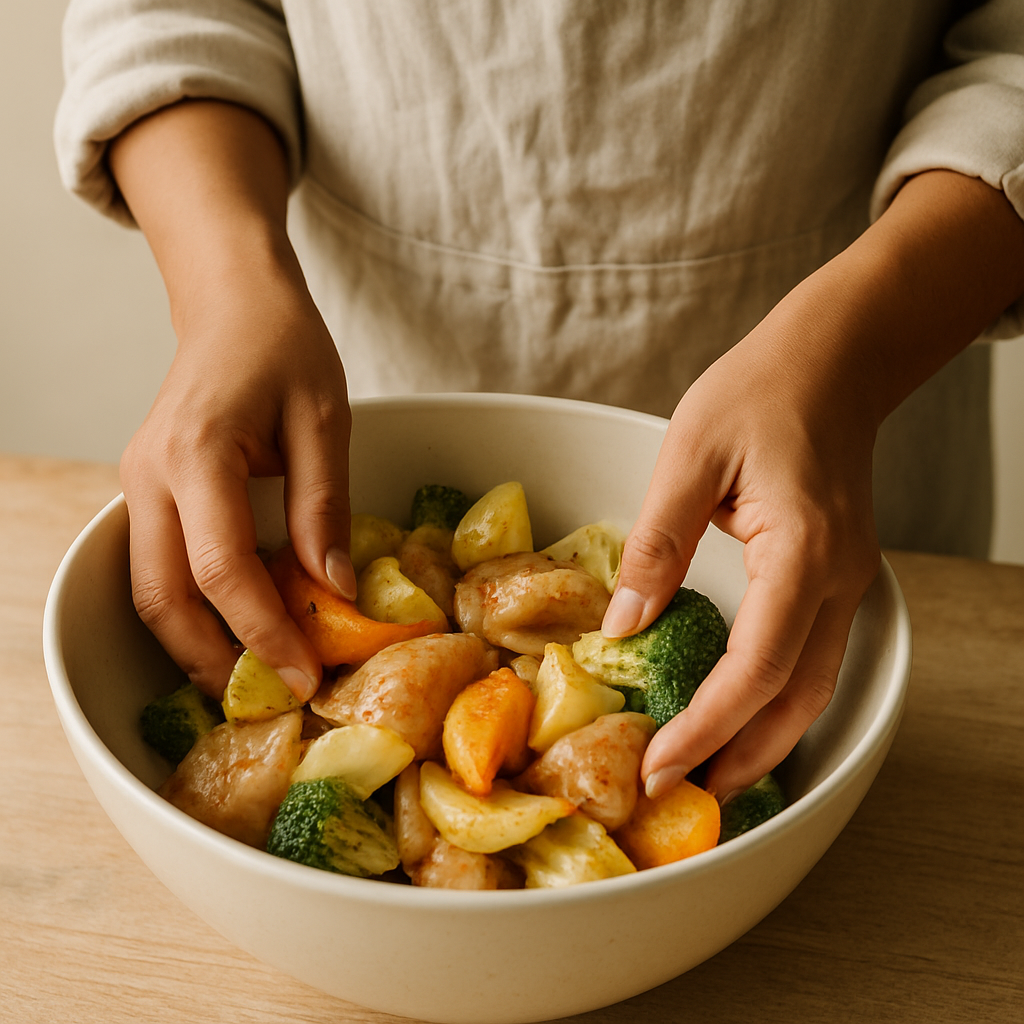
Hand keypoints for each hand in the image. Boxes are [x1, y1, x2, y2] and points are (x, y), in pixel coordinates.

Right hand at [110, 100, 356, 699]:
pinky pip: (157, 565)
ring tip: (256, 675)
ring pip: (149, 590)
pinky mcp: (148, 488)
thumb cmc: (282, 345)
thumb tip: (332, 591)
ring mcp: (139, 483)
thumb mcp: (324, 422)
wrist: (232, 300)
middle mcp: (150, 475)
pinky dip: (192, 608)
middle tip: (273, 697)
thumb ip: (322, 509)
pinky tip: (237, 626)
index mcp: (197, 454)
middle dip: (215, 658)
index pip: (220, 570)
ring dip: (196, 643)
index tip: (306, 677)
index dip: (264, 632)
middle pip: (163, 598)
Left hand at [604, 169, 1023, 803]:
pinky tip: (738, 714)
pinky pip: (811, 657)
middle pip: (795, 699)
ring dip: (763, 739)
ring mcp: (845, 582)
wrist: (830, 362)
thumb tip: (621, 626)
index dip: (704, 727)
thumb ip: (656, 548)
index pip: (755, 669)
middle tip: (678, 796)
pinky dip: (775, 701)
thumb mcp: (688, 459)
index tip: (656, 764)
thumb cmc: (759, 395)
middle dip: (738, 756)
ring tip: (706, 775)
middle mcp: (836, 581)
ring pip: (811, 687)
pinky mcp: (834, 576)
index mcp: (801, 553)